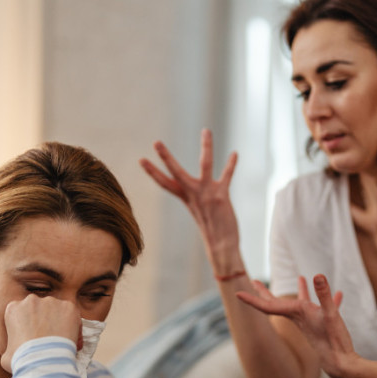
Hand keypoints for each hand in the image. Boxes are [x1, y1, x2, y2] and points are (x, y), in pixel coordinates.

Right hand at [2, 295, 79, 371]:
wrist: (43, 361)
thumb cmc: (22, 360)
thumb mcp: (7, 354)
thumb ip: (12, 345)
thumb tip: (16, 351)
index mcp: (13, 308)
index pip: (22, 312)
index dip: (29, 325)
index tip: (34, 336)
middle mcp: (31, 300)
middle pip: (40, 309)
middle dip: (45, 321)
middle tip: (49, 338)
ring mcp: (51, 302)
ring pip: (57, 310)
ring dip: (59, 322)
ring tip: (60, 340)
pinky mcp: (68, 306)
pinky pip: (72, 315)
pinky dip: (74, 326)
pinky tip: (72, 340)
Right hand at [139, 129, 241, 271]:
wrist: (222, 247)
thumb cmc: (213, 230)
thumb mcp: (201, 211)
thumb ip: (197, 198)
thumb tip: (195, 191)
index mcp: (186, 198)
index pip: (165, 183)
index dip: (153, 172)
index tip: (141, 159)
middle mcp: (194, 195)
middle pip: (176, 173)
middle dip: (166, 157)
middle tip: (156, 142)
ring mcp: (207, 194)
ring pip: (205, 165)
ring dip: (206, 146)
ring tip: (206, 130)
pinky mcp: (221, 196)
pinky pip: (226, 176)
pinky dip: (231, 164)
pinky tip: (235, 153)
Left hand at [236, 275, 358, 377]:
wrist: (342, 366)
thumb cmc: (334, 342)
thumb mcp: (330, 315)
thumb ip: (323, 295)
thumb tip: (318, 275)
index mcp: (297, 314)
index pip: (268, 306)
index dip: (253, 299)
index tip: (237, 293)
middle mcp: (300, 318)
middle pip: (277, 304)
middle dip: (266, 293)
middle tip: (254, 281)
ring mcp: (312, 323)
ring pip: (302, 303)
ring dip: (302, 291)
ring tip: (301, 277)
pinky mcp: (324, 327)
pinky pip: (325, 309)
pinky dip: (330, 300)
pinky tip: (340, 294)